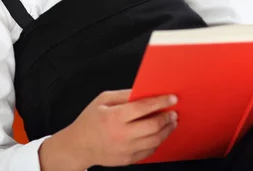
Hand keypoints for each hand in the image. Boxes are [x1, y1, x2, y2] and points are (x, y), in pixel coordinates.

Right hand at [39, 90, 178, 169]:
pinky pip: (149, 151)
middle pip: (153, 126)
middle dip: (167, 118)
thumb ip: (124, 95)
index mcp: (114, 117)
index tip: (173, 98)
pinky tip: (160, 134)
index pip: (143, 107)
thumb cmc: (90, 120)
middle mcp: (121, 135)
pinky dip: (158, 141)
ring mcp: (125, 150)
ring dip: (167, 130)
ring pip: (155, 141)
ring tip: (171, 122)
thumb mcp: (103, 100)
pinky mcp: (127, 160)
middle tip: (174, 112)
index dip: (161, 101)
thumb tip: (145, 92)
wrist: (78, 146)